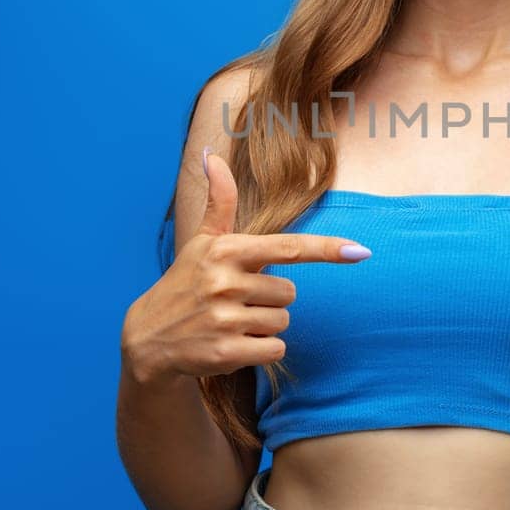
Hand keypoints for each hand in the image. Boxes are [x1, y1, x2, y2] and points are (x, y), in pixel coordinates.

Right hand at [120, 147, 371, 384]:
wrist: (149, 338)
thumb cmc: (186, 282)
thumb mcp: (201, 241)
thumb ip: (219, 201)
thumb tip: (212, 156)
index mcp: (226, 250)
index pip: (288, 248)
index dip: (327, 249)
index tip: (361, 251)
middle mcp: (225, 282)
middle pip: (290, 292)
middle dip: (271, 298)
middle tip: (237, 300)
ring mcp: (224, 319)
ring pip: (283, 322)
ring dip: (266, 325)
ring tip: (233, 322)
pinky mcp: (225, 354)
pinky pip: (275, 350)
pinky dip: (262, 350)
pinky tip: (234, 344)